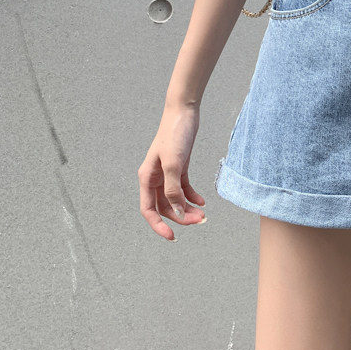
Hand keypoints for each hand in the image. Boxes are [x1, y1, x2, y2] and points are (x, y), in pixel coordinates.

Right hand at [138, 103, 206, 240]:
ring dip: (188, 208)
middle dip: (180, 217)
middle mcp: (155, 178)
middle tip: (199, 221)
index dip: (158, 225)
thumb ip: (173, 190)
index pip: (149, 210)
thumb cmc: (175, 134)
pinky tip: (202, 201)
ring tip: (203, 214)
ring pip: (175, 199)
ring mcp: (167, 172)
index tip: (172, 237)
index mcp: (147, 178)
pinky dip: (192, 196)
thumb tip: (177, 213)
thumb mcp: (174, 164)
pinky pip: (184, 188)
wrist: (184, 112)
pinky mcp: (180, 166)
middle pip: (165, 207)